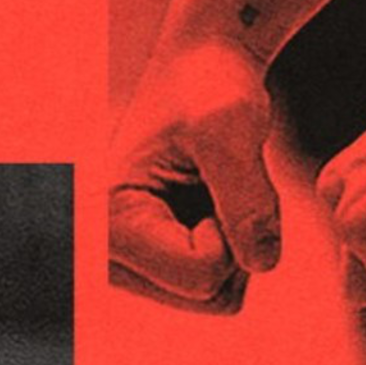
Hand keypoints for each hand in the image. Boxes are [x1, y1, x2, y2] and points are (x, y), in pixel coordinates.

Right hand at [107, 35, 282, 310]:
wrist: (200, 68)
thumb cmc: (208, 84)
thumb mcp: (231, 128)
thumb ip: (247, 198)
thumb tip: (262, 262)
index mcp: (103, 224)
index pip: (203, 276)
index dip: (233, 229)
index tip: (213, 175)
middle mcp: (103, 256)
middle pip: (211, 296)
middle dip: (237, 240)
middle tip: (221, 180)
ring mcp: (127, 266)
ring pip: (220, 296)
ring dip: (238, 241)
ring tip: (215, 187)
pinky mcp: (150, 266)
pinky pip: (221, 286)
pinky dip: (234, 244)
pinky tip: (212, 201)